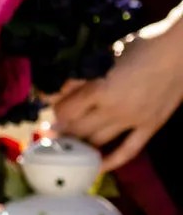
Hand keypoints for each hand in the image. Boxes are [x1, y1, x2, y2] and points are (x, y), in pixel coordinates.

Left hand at [51, 11, 182, 170]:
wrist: (180, 51)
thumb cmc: (140, 46)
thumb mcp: (104, 56)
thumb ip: (81, 75)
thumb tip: (57, 89)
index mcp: (100, 88)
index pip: (65, 111)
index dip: (52, 109)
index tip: (45, 106)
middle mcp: (115, 109)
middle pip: (77, 128)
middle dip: (61, 128)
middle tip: (51, 127)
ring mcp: (134, 121)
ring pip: (97, 141)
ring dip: (80, 142)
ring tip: (67, 141)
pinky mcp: (151, 127)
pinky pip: (128, 150)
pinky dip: (111, 161)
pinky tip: (96, 167)